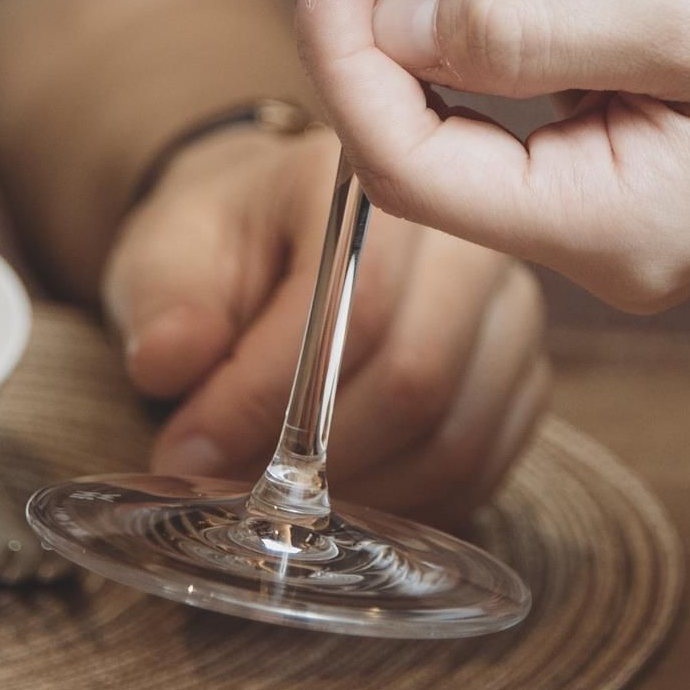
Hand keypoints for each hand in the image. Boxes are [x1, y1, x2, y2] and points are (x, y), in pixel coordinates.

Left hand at [98, 120, 549, 520]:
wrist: (279, 245)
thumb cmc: (227, 248)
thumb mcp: (167, 254)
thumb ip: (169, 305)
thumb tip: (170, 362)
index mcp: (377, 183)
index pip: (356, 305)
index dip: (270, 398)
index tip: (190, 452)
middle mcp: (467, 238)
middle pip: (418, 377)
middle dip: (313, 457)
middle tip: (233, 491)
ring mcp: (508, 310)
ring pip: (452, 436)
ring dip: (357, 493)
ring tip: (278, 502)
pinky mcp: (522, 378)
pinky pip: (479, 468)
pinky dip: (404, 506)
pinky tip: (339, 505)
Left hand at [291, 0, 689, 315]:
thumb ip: (529, 24)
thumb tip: (392, 20)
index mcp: (615, 234)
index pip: (406, 166)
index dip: (337, 51)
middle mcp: (618, 241)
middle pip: (433, 154)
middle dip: (376, 38)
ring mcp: (646, 201)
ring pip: (486, 123)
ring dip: (445, 28)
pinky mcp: (675, 149)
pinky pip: (551, 98)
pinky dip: (512, 28)